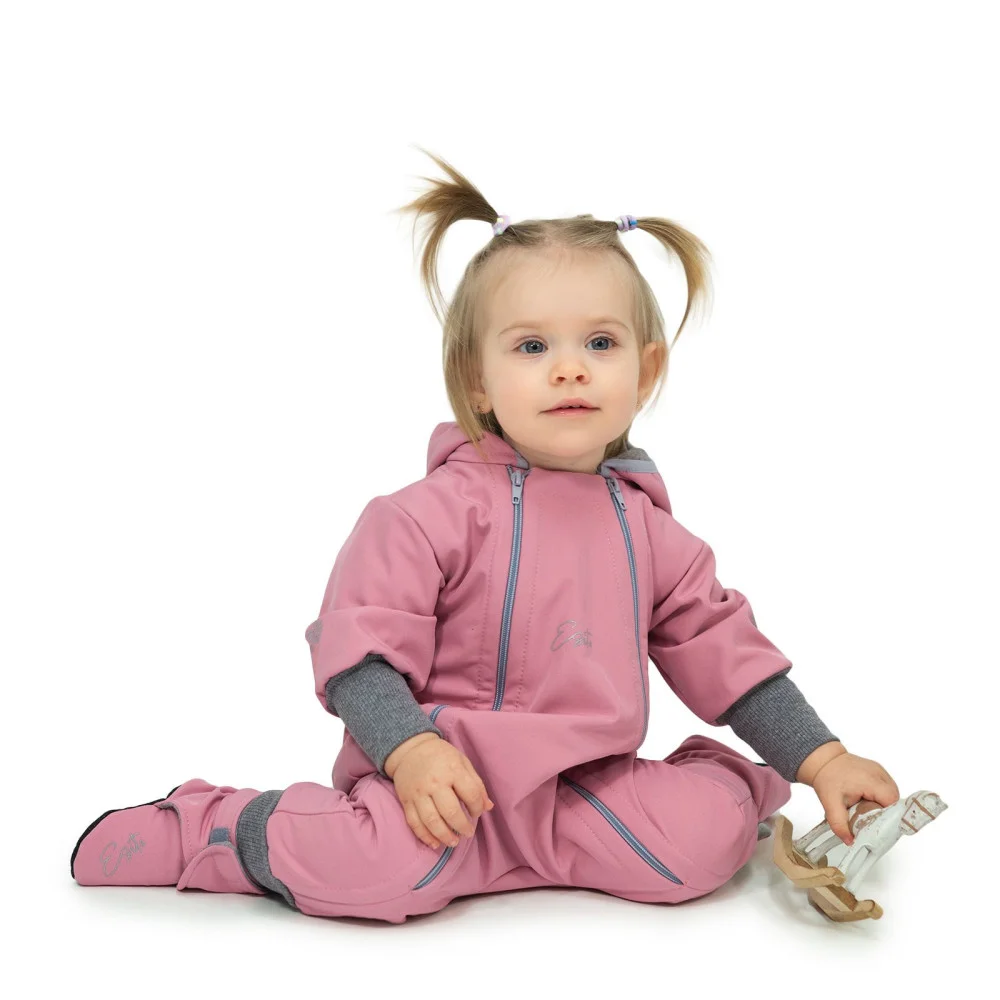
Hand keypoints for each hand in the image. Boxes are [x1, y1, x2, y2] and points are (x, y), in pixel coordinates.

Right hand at [386, 733, 493, 849]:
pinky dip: (425, 836)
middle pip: (450, 811)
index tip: (477, 812)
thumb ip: (476, 784)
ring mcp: (418, 793)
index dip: (477, 808)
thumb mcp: (462, 761)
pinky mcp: (406, 801)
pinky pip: (414, 823)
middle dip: (462, 826)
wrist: (409, 749)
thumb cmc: (440, 755)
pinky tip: (435, 843)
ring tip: (454, 842)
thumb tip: (488, 807)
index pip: (470, 794)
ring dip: (444, 836)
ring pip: (431, 821)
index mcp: (452, 770)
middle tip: (468, 833)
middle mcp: (434, 782)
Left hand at [809, 751, 899, 845]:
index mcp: (870, 780)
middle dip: (884, 812)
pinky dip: (880, 797)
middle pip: (894, 800)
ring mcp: (880, 771)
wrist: (824, 761)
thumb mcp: (830, 803)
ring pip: (891, 794)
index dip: (887, 816)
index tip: (877, 825)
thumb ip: (839, 824)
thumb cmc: (827, 778)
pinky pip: (886, 788)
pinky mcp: (878, 771)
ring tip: (866, 808)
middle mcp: (879, 773)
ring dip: (882, 804)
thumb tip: (849, 841)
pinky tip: (866, 800)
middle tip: (869, 819)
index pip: (891, 802)